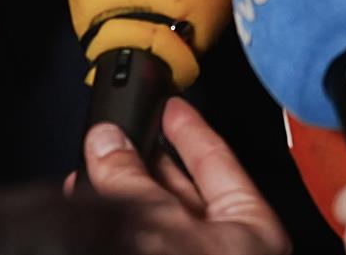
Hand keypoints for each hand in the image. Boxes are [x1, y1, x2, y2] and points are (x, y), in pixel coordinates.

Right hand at [75, 99, 288, 254]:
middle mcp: (228, 246)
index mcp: (254, 229)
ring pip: (158, 217)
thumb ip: (138, 184)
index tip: (169, 104)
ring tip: (91, 172)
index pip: (218, 159)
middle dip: (143, 161)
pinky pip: (144, 235)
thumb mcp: (170, 229)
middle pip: (182, 188)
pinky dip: (119, 221)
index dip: (189, 127)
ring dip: (124, 194)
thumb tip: (108, 143)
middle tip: (114, 136)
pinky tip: (92, 208)